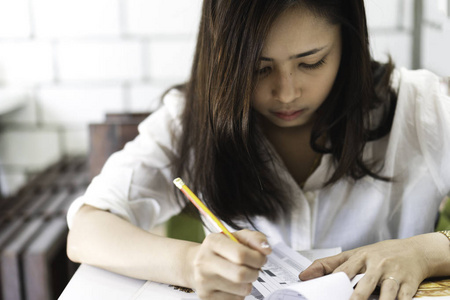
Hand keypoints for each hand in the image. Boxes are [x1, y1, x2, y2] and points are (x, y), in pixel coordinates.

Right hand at [188, 229, 270, 299]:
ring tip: (242, 276)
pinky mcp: (206, 297)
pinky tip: (233, 285)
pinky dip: (240, 293)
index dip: (257, 258)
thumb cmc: (222, 250)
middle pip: (241, 274)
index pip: (241, 254)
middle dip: (255, 273)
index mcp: (213, 242)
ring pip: (242, 289)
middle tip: (255, 269)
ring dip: (249, 283)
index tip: (261, 258)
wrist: (196, 264)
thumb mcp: (237, 237)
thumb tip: (266, 249)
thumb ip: (254, 238)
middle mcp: (204, 261)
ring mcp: (204, 281)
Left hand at [299, 234, 446, 299]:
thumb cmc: (380, 254)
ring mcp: (394, 274)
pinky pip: (404, 298)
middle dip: (357, 297)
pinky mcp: (409, 284)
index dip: (335, 282)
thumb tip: (303, 275)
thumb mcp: (354, 254)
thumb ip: (329, 264)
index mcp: (361, 257)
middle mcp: (377, 265)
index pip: (344, 270)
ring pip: (387, 292)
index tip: (325, 293)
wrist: (415, 251)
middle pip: (365, 284)